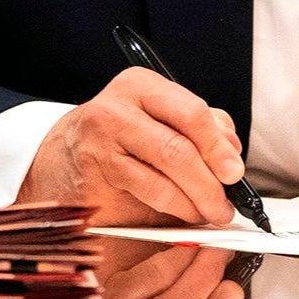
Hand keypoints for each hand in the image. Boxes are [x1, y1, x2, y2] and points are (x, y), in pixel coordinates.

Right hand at [22, 68, 243, 225]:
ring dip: (195, 201)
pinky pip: (146, 194)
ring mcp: (100, 141)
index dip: (218, 147)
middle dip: (210, 182)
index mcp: (140, 85)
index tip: (235, 172)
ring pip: (163, 176)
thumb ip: (199, 126)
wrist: (64, 153)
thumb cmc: (122, 135)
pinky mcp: (94, 173)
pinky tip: (185, 213)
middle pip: (179, 148)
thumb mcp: (159, 116)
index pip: (191, 113)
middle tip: (225, 202)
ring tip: (209, 212)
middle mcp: (116, 108)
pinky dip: (174, 208)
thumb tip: (231, 149)